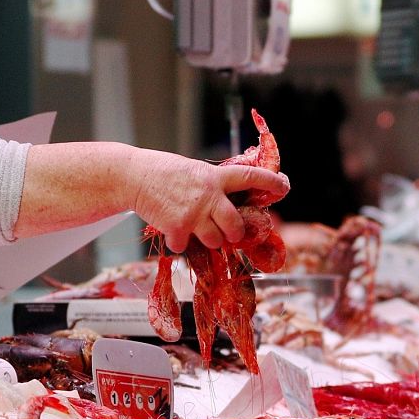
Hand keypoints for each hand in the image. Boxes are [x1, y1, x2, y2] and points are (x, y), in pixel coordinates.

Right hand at [131, 150, 289, 253]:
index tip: (284, 186)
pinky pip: (185, 246)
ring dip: (207, 239)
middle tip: (230, 233)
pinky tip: (170, 229)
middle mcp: (209, 196)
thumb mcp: (195, 171)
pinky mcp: (177, 228)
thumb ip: (214, 185)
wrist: (133, 176)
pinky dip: (178, 242)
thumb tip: (233, 199)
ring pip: (215, 240)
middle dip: (235, 234)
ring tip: (194, 228)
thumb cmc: (163, 172)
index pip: (250, 177)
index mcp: (215, 178)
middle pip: (235, 225)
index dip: (270, 182)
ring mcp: (194, 213)